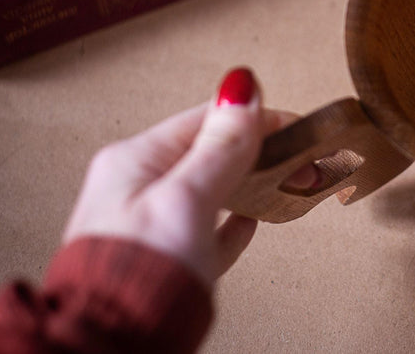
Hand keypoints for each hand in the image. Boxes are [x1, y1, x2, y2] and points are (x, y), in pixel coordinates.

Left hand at [62, 67, 317, 284]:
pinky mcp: (164, 260)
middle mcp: (135, 188)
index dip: (253, 117)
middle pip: (207, 153)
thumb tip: (241, 87)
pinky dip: (232, 221)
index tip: (294, 123)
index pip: (204, 120)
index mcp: (133, 162)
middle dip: (257, 148)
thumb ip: (220, 146)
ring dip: (249, 179)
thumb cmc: (138, 274)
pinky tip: (249, 219)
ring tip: (284, 175)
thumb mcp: (187, 198)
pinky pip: (205, 228)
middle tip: (300, 152)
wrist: (114, 345)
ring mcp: (148, 224)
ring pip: (210, 188)